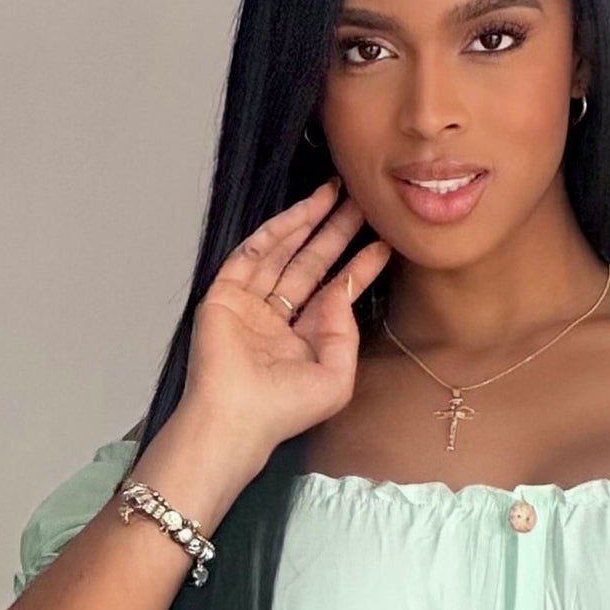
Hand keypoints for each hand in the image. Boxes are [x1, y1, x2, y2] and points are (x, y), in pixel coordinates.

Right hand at [180, 179, 392, 462]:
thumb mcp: (336, 378)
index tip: (384, 241)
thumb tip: (343, 292)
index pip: (334, 292)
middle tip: (361, 201)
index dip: (359, 266)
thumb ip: (347, 333)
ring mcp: (250, 304)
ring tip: (336, 192)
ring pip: (284, 251)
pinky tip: (303, 211)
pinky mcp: (225, 293)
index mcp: (303, 341)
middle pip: (311, 263)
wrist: (236, 417)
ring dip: (309, 221)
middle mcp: (277, 319)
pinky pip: (253, 252)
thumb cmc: (283, 411)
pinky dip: (278, 231)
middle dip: (336, 231)